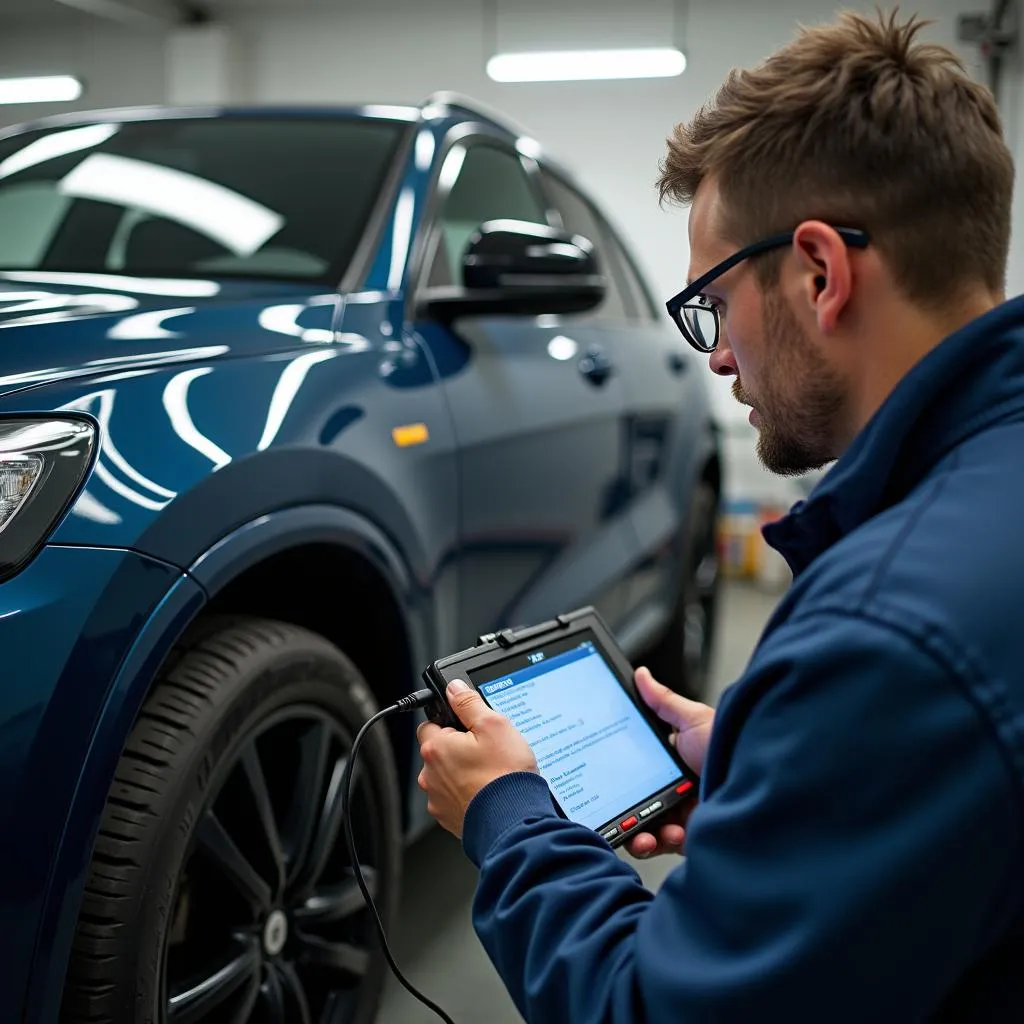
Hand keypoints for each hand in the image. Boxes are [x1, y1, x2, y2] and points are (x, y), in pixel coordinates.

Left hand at [417, 680, 537, 837]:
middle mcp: (430, 775)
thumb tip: (455, 689)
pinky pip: (455, 798)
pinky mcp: (449, 819)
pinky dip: (468, 794)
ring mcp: (438, 800)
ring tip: (490, 773)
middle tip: (485, 750)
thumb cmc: (504, 776)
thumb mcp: (494, 725)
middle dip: (458, 748)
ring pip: (446, 776)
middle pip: (439, 751)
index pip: (429, 724)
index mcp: (436, 748)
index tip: (467, 726)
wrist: (513, 822)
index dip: (450, 722)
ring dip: (462, 773)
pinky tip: (488, 792)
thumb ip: (469, 703)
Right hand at [626, 666, 713, 859]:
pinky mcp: (691, 837)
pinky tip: (665, 834)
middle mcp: (678, 788)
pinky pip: (662, 844)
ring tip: (641, 830)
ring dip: (637, 829)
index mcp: (676, 760)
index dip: (622, 770)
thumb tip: (642, 676)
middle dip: (625, 805)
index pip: (640, 766)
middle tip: (620, 803)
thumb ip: (664, 702)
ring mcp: (683, 814)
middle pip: (638, 798)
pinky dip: (656, 842)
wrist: (764, 785)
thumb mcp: (694, 719)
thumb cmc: (731, 748)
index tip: (610, 770)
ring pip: (646, 824)